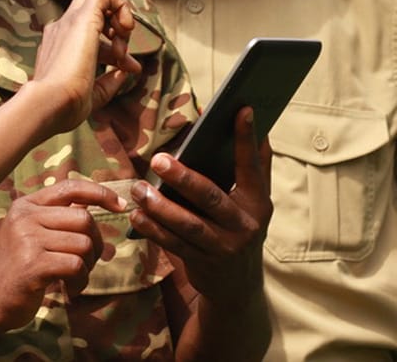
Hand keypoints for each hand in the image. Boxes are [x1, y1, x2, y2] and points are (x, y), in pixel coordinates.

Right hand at [0, 179, 126, 331]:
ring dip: (87, 268)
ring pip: (83, 244)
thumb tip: (93, 205)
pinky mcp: (33, 264)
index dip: (100, 193)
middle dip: (96, 244)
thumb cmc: (16, 268)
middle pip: (84, 219)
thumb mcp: (29, 234)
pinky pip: (76, 266)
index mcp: (26, 205)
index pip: (71, 187)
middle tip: (87, 263)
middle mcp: (25, 217)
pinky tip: (69, 290)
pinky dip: (80, 281)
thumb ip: (55, 218)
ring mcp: (27, 240)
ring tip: (73, 279)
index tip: (120, 205)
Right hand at [29, 0, 141, 134]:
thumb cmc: (65, 105)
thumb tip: (124, 71)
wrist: (50, 102)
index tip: (125, 68)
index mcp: (60, 46)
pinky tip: (125, 31)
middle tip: (122, 51)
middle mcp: (62, 29)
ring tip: (122, 46)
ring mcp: (69, 21)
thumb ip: (108, 82)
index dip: (114, 48)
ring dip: (118, 14)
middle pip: (90, 3)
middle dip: (114, 21)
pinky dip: (121, 6)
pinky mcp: (82, 17)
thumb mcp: (93, 94)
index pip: (91, 34)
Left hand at [128, 107, 271, 304]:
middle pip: (212, 197)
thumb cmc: (240, 229)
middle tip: (158, 160)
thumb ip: (255, 167)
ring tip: (139, 189)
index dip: (246, 139)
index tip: (241, 109)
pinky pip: (174, 244)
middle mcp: (245, 224)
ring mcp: (224, 246)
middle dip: (184, 178)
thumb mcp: (255, 202)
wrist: (238, 286)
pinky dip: (153, 229)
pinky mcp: (202, 263)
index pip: (252, 165)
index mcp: (259, 202)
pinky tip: (137, 215)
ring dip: (161, 207)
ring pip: (189, 225)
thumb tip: (259, 126)